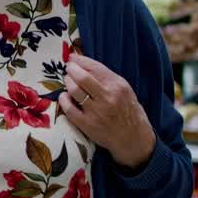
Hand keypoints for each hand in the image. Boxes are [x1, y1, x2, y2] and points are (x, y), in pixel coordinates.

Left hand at [60, 54, 156, 169]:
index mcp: (118, 86)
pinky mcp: (87, 124)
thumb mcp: (125, 91)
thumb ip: (107, 79)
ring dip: (67, 82)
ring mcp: (96, 111)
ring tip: (68, 81)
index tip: (72, 58)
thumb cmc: (128, 112)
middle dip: (71, 69)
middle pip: (81, 77)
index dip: (80, 60)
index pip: (95, 67)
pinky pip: (68, 108)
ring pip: (74, 90)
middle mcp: (108, 97)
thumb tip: (84, 64)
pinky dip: (63, 99)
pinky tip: (65, 96)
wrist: (134, 139)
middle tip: (68, 68)